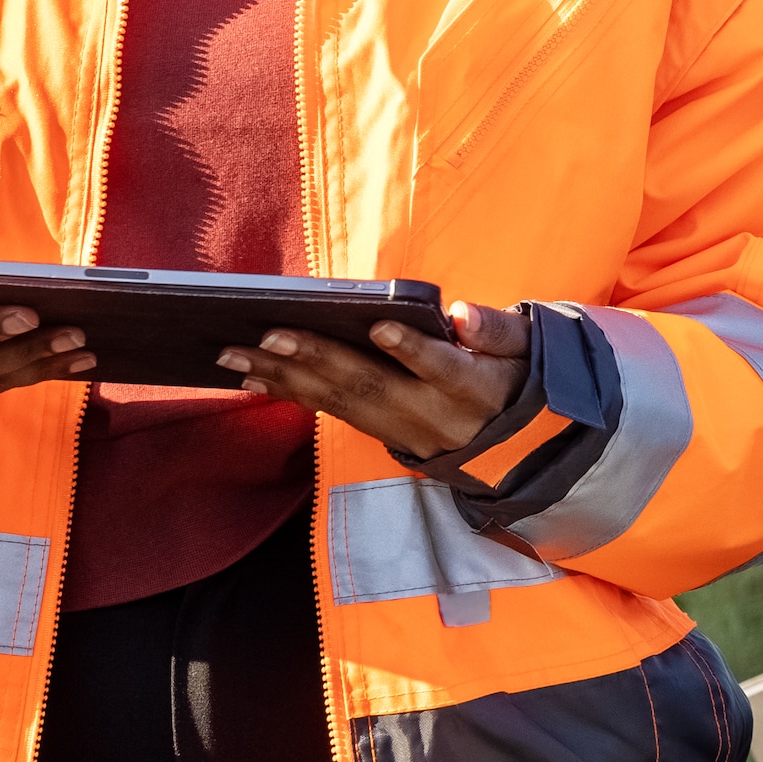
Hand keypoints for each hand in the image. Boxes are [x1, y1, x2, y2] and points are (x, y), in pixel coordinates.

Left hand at [221, 297, 528, 468]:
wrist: (521, 446)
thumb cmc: (516, 376)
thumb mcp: (526, 352)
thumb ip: (498, 331)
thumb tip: (461, 315)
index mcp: (475, 389)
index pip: (445, 370)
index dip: (413, 351)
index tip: (381, 326)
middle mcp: (433, 416)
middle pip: (372, 388)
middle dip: (318, 360)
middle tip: (269, 334)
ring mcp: (403, 431)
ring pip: (340, 405)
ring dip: (284, 379)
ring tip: (236, 354)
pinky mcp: (383, 435)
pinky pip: (332, 415)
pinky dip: (289, 393)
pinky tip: (251, 376)